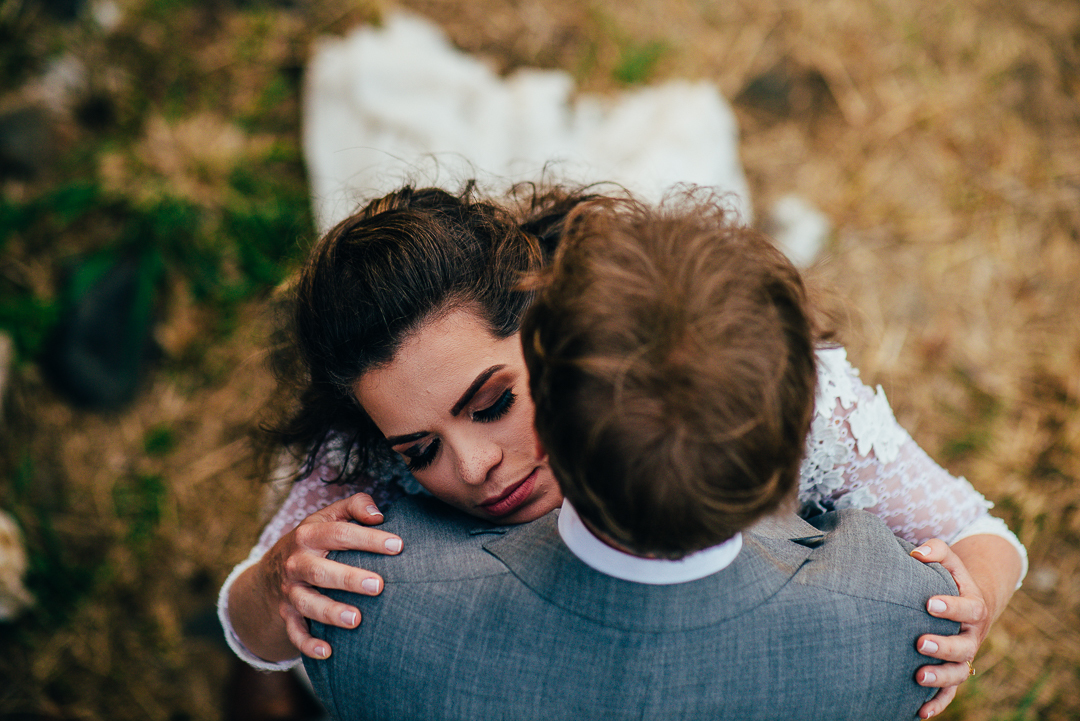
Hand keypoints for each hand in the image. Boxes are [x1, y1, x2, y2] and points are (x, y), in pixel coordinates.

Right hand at [261, 492, 402, 659]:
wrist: (271, 569)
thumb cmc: (316, 539)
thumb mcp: (329, 515)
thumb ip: (356, 505)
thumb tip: (379, 515)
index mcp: (309, 534)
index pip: (340, 534)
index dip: (368, 539)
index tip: (398, 546)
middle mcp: (297, 563)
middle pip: (321, 571)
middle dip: (349, 579)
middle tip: (379, 585)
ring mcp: (290, 590)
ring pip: (307, 604)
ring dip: (331, 613)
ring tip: (356, 620)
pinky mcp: (287, 614)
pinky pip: (295, 632)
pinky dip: (308, 644)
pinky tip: (328, 652)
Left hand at [909, 538, 987, 718]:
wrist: (965, 601)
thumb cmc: (948, 577)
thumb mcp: (949, 560)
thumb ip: (936, 550)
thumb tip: (916, 554)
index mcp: (973, 606)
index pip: (968, 608)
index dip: (951, 606)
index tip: (929, 603)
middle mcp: (971, 634)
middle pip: (963, 645)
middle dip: (943, 646)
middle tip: (920, 642)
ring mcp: (964, 655)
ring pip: (958, 672)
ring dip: (940, 677)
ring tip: (918, 676)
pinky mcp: (954, 671)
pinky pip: (950, 692)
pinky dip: (938, 703)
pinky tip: (919, 712)